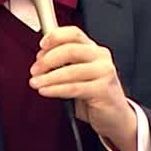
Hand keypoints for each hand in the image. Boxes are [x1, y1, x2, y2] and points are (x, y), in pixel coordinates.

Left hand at [29, 26, 137, 150]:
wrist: (116, 117)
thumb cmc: (95, 95)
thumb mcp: (78, 75)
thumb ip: (64, 63)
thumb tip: (41, 58)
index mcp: (94, 49)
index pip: (74, 33)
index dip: (55, 36)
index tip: (41, 45)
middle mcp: (101, 57)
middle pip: (70, 49)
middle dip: (47, 60)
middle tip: (35, 70)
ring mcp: (104, 72)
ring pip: (70, 71)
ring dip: (48, 77)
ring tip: (36, 83)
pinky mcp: (103, 90)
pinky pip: (73, 88)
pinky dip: (56, 89)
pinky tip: (46, 91)